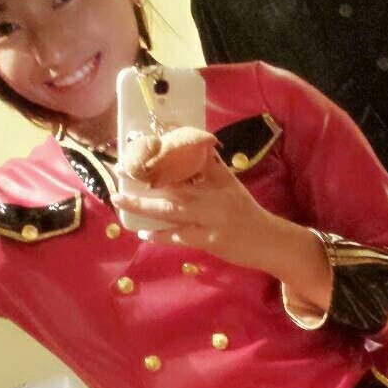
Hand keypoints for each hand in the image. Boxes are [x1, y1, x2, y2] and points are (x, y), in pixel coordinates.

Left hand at [112, 153, 274, 269]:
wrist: (268, 239)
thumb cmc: (246, 210)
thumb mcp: (231, 184)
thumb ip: (213, 167)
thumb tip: (196, 147)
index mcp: (216, 178)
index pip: (184, 162)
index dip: (158, 156)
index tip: (137, 150)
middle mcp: (211, 196)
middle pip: (171, 185)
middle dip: (143, 178)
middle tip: (119, 170)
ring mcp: (209, 218)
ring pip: (171, 210)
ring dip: (143, 204)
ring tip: (120, 199)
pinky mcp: (209, 240)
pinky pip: (180, 236)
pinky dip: (160, 235)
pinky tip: (143, 232)